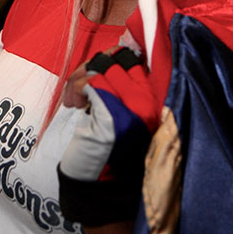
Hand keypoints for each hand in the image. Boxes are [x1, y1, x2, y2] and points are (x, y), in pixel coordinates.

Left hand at [58, 46, 150, 226]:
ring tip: (75, 99)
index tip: (100, 67)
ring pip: (100, 68)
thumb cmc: (109, 147)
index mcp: (158, 96)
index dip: (115, 54)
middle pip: (117, 58)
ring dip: (79, 79)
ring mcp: (135, 106)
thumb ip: (124, 82)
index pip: (138, 56)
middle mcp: (151, 99)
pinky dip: (76, 89)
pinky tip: (74, 105)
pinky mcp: (114, 114)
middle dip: (91, 66)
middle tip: (79, 87)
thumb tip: (117, 48)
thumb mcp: (124, 109)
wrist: (102, 185)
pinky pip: (90, 83)